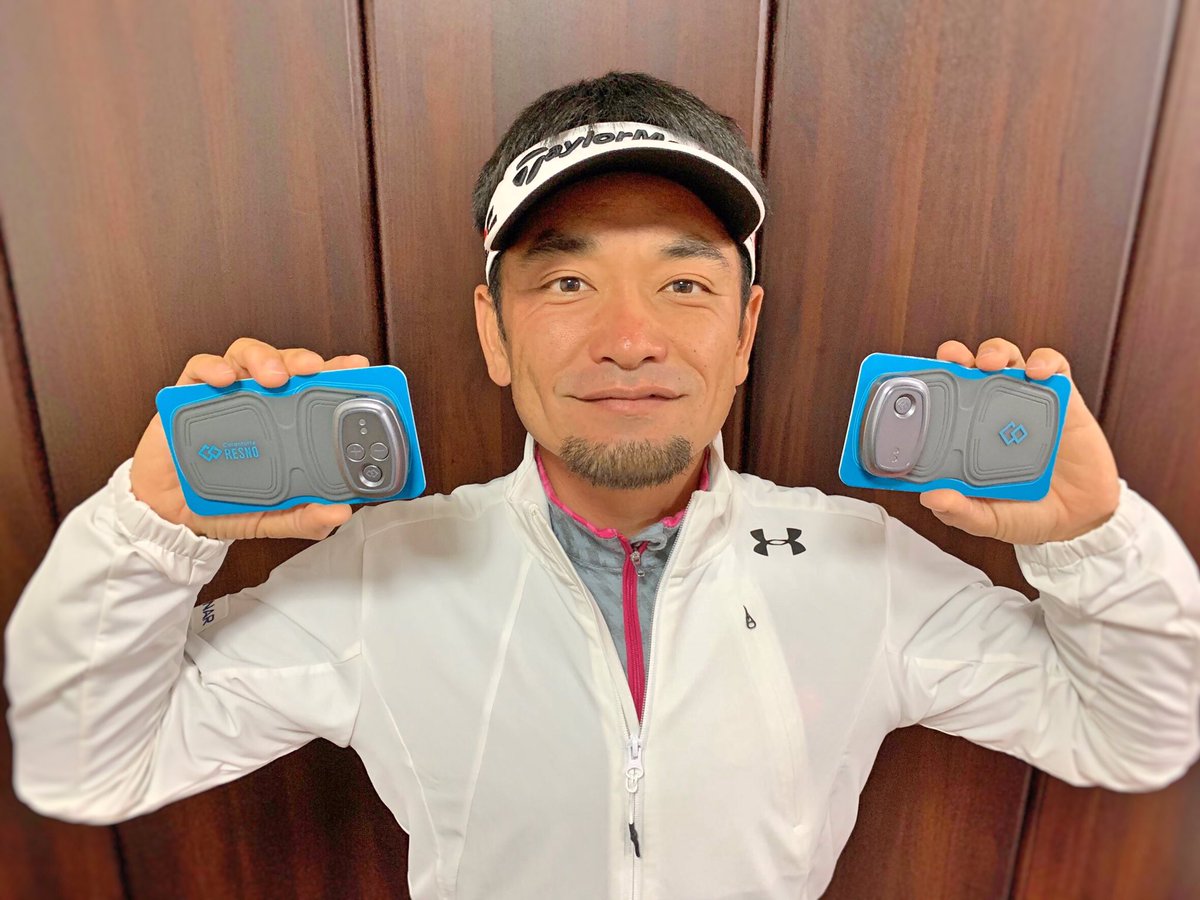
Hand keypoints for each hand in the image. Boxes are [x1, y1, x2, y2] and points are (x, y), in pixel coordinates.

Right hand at [130, 337, 370, 540]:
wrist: (171, 515)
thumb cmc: (226, 504)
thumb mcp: (272, 517)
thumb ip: (304, 517)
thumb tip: (339, 513)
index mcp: (288, 422)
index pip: (317, 388)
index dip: (338, 373)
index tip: (357, 368)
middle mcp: (261, 401)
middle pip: (286, 364)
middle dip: (303, 360)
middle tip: (313, 370)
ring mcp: (225, 394)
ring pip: (247, 355)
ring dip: (263, 357)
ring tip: (273, 376)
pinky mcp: (188, 395)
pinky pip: (199, 368)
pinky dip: (212, 367)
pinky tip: (224, 380)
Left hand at [918, 338, 1120, 544]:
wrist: (1079, 520)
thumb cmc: (1026, 514)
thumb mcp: (988, 519)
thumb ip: (961, 511)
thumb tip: (931, 497)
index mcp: (966, 434)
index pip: (941, 399)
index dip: (927, 382)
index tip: (914, 376)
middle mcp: (992, 412)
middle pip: (970, 369)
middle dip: (956, 356)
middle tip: (953, 360)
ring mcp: (1026, 402)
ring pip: (1008, 359)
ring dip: (996, 352)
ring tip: (992, 364)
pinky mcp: (1063, 400)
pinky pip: (1055, 368)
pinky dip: (1045, 362)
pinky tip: (1038, 373)